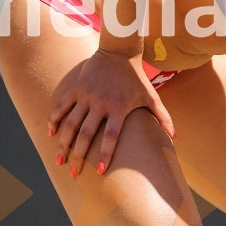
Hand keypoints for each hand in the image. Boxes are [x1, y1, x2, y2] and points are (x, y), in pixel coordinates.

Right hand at [47, 49, 175, 176]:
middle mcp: (100, 102)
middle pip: (86, 134)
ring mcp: (86, 95)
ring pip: (71, 123)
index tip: (100, 171)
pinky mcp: (76, 88)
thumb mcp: (152, 96)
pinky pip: (62, 106)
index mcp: (119, 107)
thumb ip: (163, 117)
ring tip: (60, 160)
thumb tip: (175, 137)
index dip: (105, 154)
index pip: (110, 136)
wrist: (119, 52)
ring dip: (63, 143)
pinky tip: (51, 134)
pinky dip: (55, 119)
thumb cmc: (137, 78)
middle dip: (79, 156)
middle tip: (74, 173)